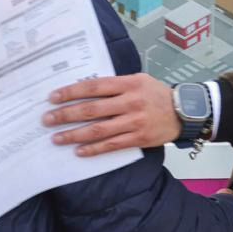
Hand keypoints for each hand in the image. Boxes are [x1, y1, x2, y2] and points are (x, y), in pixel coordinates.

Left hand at [43, 74, 180, 155]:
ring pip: (99, 129)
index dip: (71, 92)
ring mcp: (135, 122)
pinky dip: (94, 149)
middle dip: (66, 115)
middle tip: (47, 119)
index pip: (93, 87)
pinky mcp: (139, 138)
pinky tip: (79, 151)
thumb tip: (85, 89)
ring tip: (57, 138)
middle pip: (92, 109)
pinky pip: (112, 145)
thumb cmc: (157, 94)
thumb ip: (115, 85)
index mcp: (128, 84)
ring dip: (75, 135)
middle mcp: (130, 102)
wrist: (185, 112)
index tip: (53, 97)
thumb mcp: (138, 80)